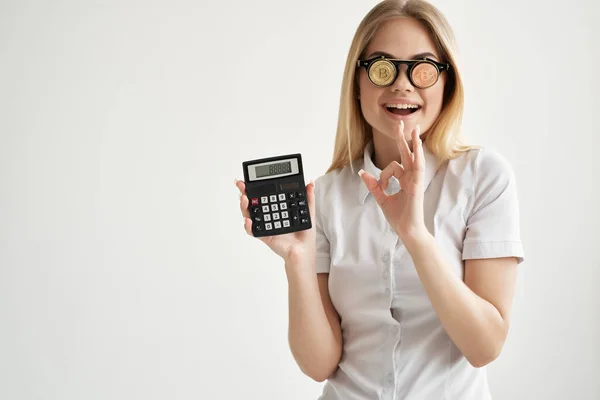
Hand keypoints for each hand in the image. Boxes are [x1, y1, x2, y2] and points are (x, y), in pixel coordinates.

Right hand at [235, 179, 315, 262]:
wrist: (304, 250)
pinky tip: (248, 220)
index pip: (263, 195)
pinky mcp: (264, 235)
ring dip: (244, 206)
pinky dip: (248, 226)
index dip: (255, 187)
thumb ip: (308, 198)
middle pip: (252, 203)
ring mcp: (265, 225)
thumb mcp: (308, 212)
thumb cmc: (305, 235)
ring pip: (249, 214)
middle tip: (241, 185)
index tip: (249, 180)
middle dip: (244, 193)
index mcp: (276, 209)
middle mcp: (268, 216)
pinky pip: (253, 231)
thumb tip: (311, 183)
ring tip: (244, 199)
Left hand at [358, 121, 427, 240]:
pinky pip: (418, 167)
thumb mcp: (381, 198)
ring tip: (413, 129)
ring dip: (413, 143)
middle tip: (400, 124)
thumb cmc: (398, 217)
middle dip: (403, 139)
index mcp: (404, 181)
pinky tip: (417, 144)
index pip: (392, 167)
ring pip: (414, 157)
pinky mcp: (417, 185)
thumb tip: (362, 172)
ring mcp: (415, 181)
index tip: (381, 185)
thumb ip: (373, 185)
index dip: (382, 175)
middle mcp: (410, 178)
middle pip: (407, 154)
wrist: (407, 230)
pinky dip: (417, 155)